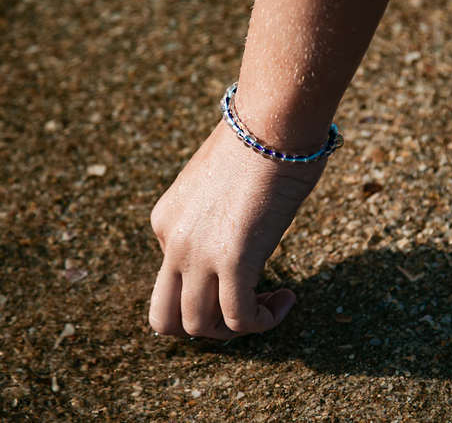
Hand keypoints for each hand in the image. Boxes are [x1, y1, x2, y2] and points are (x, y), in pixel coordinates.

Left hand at [149, 121, 325, 339]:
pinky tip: (284, 300)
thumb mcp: (220, 185)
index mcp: (165, 220)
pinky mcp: (232, 260)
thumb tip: (240, 230)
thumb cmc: (255, 142)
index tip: (245, 270)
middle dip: (201, 327)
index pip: (170, 278)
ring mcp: (197, 253)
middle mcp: (171, 241)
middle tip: (238, 311)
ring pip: (197, 327)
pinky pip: (239, 319)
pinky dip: (262, 322)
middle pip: (165, 317)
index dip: (207, 284)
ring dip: (233, 330)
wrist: (270, 122)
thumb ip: (216, 215)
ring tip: (266, 306)